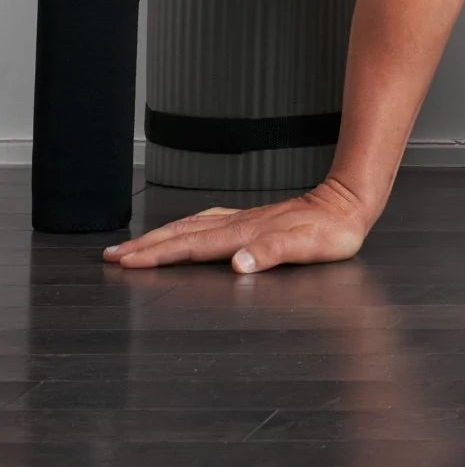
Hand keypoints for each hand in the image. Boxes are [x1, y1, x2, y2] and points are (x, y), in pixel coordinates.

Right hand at [101, 175, 373, 273]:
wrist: (350, 202)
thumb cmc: (332, 230)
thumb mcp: (308, 247)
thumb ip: (273, 254)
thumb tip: (239, 265)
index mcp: (245, 235)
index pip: (191, 247)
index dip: (158, 255)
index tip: (126, 261)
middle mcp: (239, 225)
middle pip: (182, 234)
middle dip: (146, 245)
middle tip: (111, 255)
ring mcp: (244, 220)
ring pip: (191, 226)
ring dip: (161, 236)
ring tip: (134, 245)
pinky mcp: (253, 219)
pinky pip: (207, 222)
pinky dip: (184, 228)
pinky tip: (183, 231)